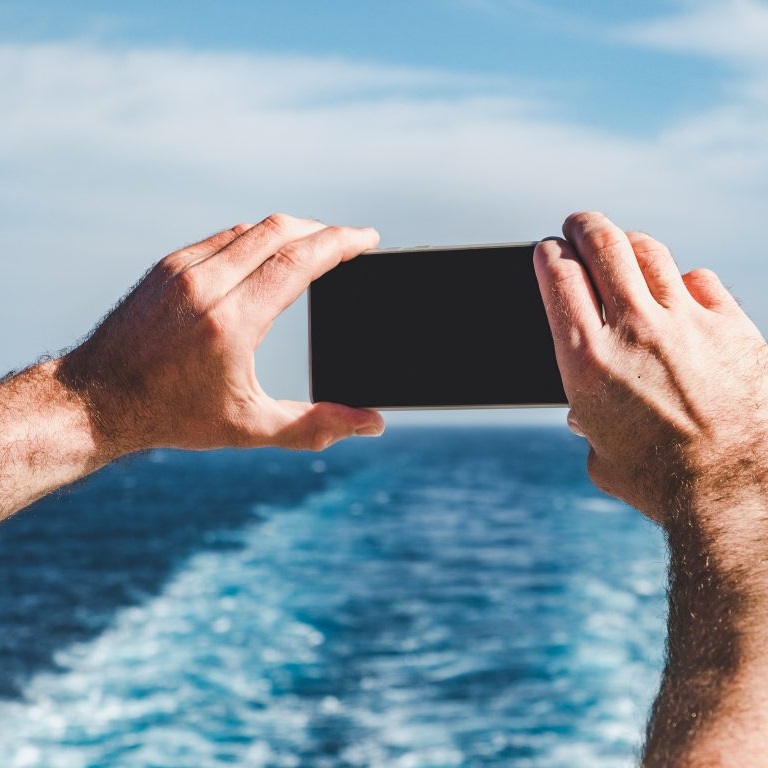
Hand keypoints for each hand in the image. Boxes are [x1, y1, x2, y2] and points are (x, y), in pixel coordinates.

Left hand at [57, 213, 384, 457]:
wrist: (96, 399)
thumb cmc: (173, 416)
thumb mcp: (251, 428)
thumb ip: (316, 426)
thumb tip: (372, 424)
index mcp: (231, 321)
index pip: (298, 259)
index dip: (341, 242)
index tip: (368, 238)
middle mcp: (205, 285)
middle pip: (279, 230)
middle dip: (323, 230)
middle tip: (350, 241)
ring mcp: (182, 270)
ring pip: (250, 229)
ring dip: (290, 231)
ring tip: (315, 247)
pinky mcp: (167, 266)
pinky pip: (223, 237)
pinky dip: (255, 239)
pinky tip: (268, 254)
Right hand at [533, 211, 767, 526]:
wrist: (736, 494)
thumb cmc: (661, 483)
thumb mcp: (602, 457)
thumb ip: (589, 424)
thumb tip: (586, 416)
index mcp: (588, 360)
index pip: (559, 277)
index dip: (549, 255)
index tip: (549, 252)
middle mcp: (633, 329)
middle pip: (602, 245)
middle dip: (583, 226)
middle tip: (578, 224)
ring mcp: (686, 322)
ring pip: (650, 251)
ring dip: (629, 243)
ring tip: (625, 246)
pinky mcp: (732, 326)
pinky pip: (700, 280)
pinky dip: (683, 280)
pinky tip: (680, 290)